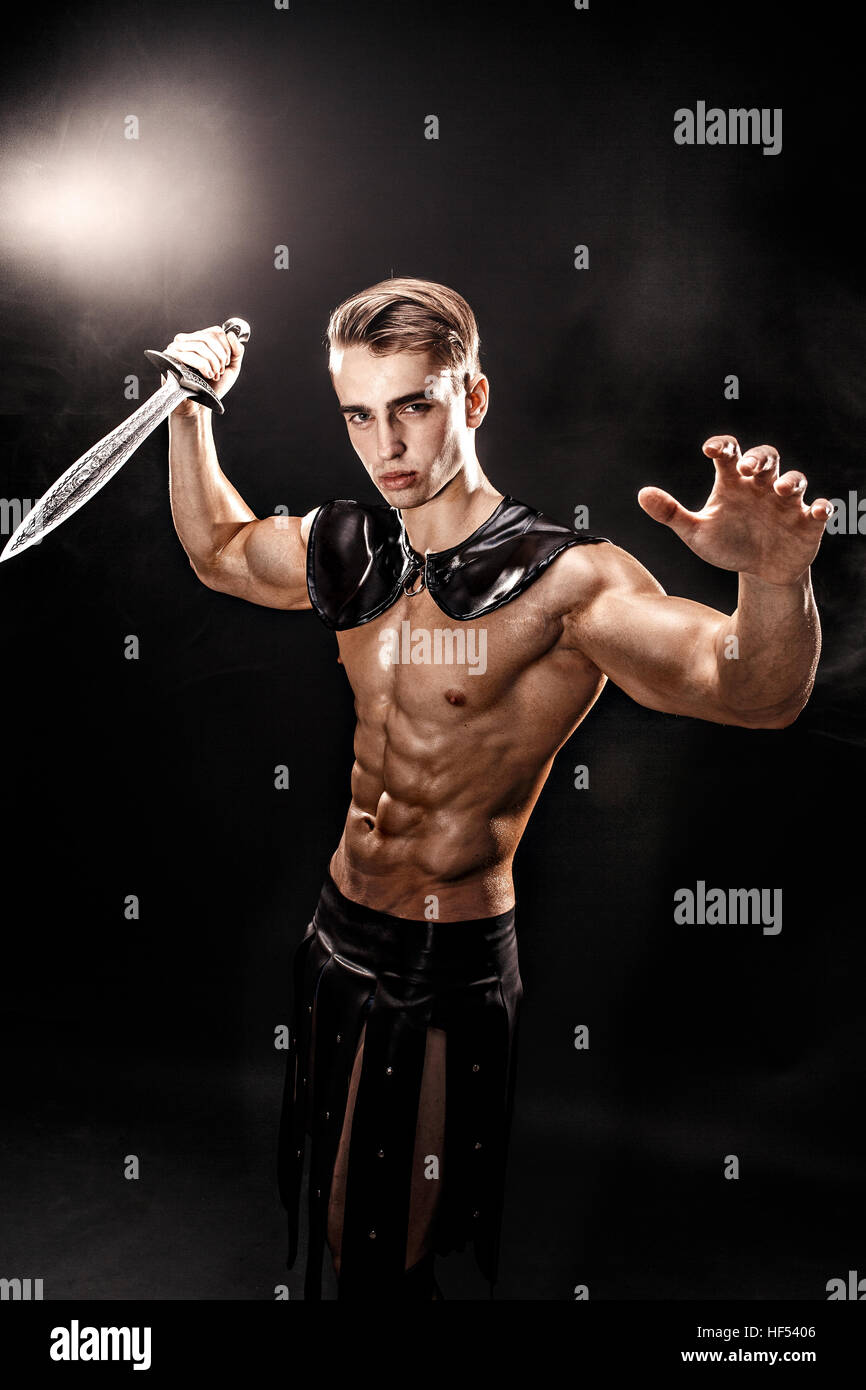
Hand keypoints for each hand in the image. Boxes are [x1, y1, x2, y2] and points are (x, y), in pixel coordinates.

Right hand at [163, 324, 244, 417]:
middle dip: (220, 356)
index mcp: (199, 339)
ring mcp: (176, 347)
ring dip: (213, 363)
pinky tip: (206, 375)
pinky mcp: (170, 357)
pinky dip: (204, 366)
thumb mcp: (231, 368)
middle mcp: (186, 340)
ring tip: (213, 375)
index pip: (216, 332)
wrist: (199, 405)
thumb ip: (236, 351)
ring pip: (201, 346)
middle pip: (209, 338)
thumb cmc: (212, 387)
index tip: (226, 362)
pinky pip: (191, 355)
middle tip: (220, 370)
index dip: (226, 347)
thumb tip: (232, 334)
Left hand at [637, 435, 832, 585]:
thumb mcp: (696, 533)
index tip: (710, 450)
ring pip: (795, 479)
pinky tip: (818, 511)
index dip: (722, 446)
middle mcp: (761, 486)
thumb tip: (642, 495)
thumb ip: (671, 513)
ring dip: (790, 481)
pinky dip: (822, 507)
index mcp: (734, 483)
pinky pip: (820, 509)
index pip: (730, 453)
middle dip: (758, 459)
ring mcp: (787, 502)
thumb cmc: (728, 544)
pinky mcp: (808, 522)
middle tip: (746, 468)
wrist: (758, 571)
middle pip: (766, 458)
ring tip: (779, 490)